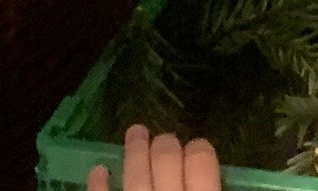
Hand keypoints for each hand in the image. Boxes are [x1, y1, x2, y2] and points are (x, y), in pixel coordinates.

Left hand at [94, 129, 222, 190]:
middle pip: (166, 162)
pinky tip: (98, 170)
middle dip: (166, 145)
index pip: (202, 164)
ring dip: (135, 151)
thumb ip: (214, 188)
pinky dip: (98, 184)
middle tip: (166, 140)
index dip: (200, 151)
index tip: (198, 148)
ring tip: (135, 132)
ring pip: (135, 176)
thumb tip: (219, 174)